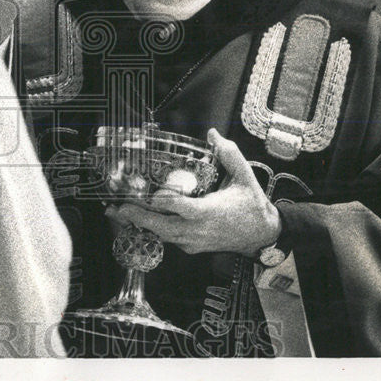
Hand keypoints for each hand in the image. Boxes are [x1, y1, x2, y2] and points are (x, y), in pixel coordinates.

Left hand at [105, 129, 281, 255]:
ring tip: (119, 212)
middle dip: (139, 218)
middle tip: (118, 207)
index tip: (151, 194)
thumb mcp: (245, 177)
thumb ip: (230, 154)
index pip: (182, 209)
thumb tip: (213, 134)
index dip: (165, 202)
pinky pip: (168, 240)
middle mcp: (198, 230)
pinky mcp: (191, 246)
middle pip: (163, 227)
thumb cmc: (252, 206)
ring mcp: (194, 241)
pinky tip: (138, 218)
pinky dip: (153, 230)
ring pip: (162, 236)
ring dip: (141, 224)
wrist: (262, 235)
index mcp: (210, 212)